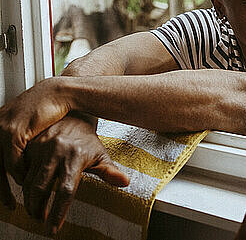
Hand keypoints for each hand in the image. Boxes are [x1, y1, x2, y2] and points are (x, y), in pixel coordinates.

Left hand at [0, 78, 71, 207]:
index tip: (3, 196)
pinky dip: (19, 172)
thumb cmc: (49, 109)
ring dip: (7, 185)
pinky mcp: (13, 131)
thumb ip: (20, 142)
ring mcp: (1, 128)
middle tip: (6, 204)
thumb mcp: (29, 126)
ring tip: (18, 197)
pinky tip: (27, 179)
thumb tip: (19, 162)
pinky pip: (12, 160)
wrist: (60, 93)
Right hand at [23, 115, 128, 233]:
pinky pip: (21, 171)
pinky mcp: (29, 147)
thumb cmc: (88, 141)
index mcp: (75, 157)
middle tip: (40, 220)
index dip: (59, 212)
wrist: (73, 117)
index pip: (66, 190)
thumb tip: (125, 182)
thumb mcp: (101, 155)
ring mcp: (41, 149)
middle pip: (41, 188)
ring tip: (35, 212)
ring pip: (28, 182)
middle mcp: (56, 153)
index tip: (54, 229)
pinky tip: (28, 195)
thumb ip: (110, 171)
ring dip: (29, 201)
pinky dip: (23, 186)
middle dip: (38, 209)